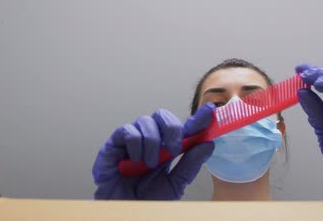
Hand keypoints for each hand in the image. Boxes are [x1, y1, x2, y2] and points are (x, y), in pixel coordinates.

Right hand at [92, 103, 214, 199]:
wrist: (126, 214)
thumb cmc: (147, 201)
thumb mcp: (174, 185)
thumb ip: (189, 165)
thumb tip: (208, 145)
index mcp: (166, 149)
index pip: (183, 128)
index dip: (197, 118)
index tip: (210, 112)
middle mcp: (149, 141)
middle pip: (162, 115)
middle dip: (172, 128)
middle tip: (175, 149)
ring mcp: (131, 142)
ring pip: (145, 120)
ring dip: (153, 142)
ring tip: (150, 164)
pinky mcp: (112, 146)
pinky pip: (126, 131)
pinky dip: (135, 143)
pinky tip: (135, 161)